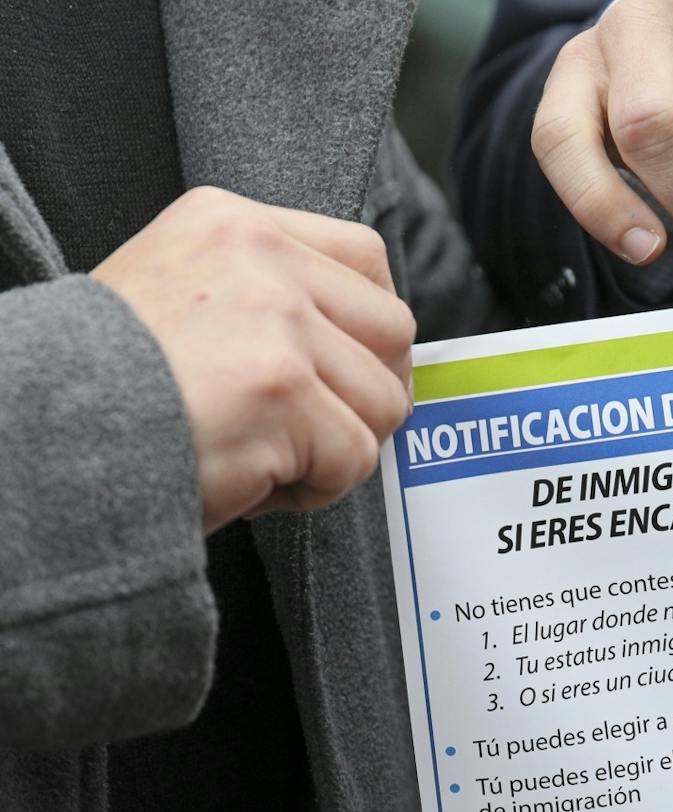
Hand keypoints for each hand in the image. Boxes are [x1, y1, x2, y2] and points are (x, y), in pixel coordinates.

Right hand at [92, 186, 415, 534]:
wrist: (42, 434)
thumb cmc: (111, 388)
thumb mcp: (181, 298)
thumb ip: (268, 300)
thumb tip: (366, 351)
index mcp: (233, 224)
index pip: (365, 259)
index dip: (372, 331)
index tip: (344, 374)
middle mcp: (259, 258)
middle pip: (394, 332)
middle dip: (368, 395)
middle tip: (314, 431)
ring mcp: (276, 323)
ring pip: (383, 401)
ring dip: (339, 448)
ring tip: (269, 456)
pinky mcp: (283, 391)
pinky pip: (354, 458)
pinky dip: (314, 489)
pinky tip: (253, 479)